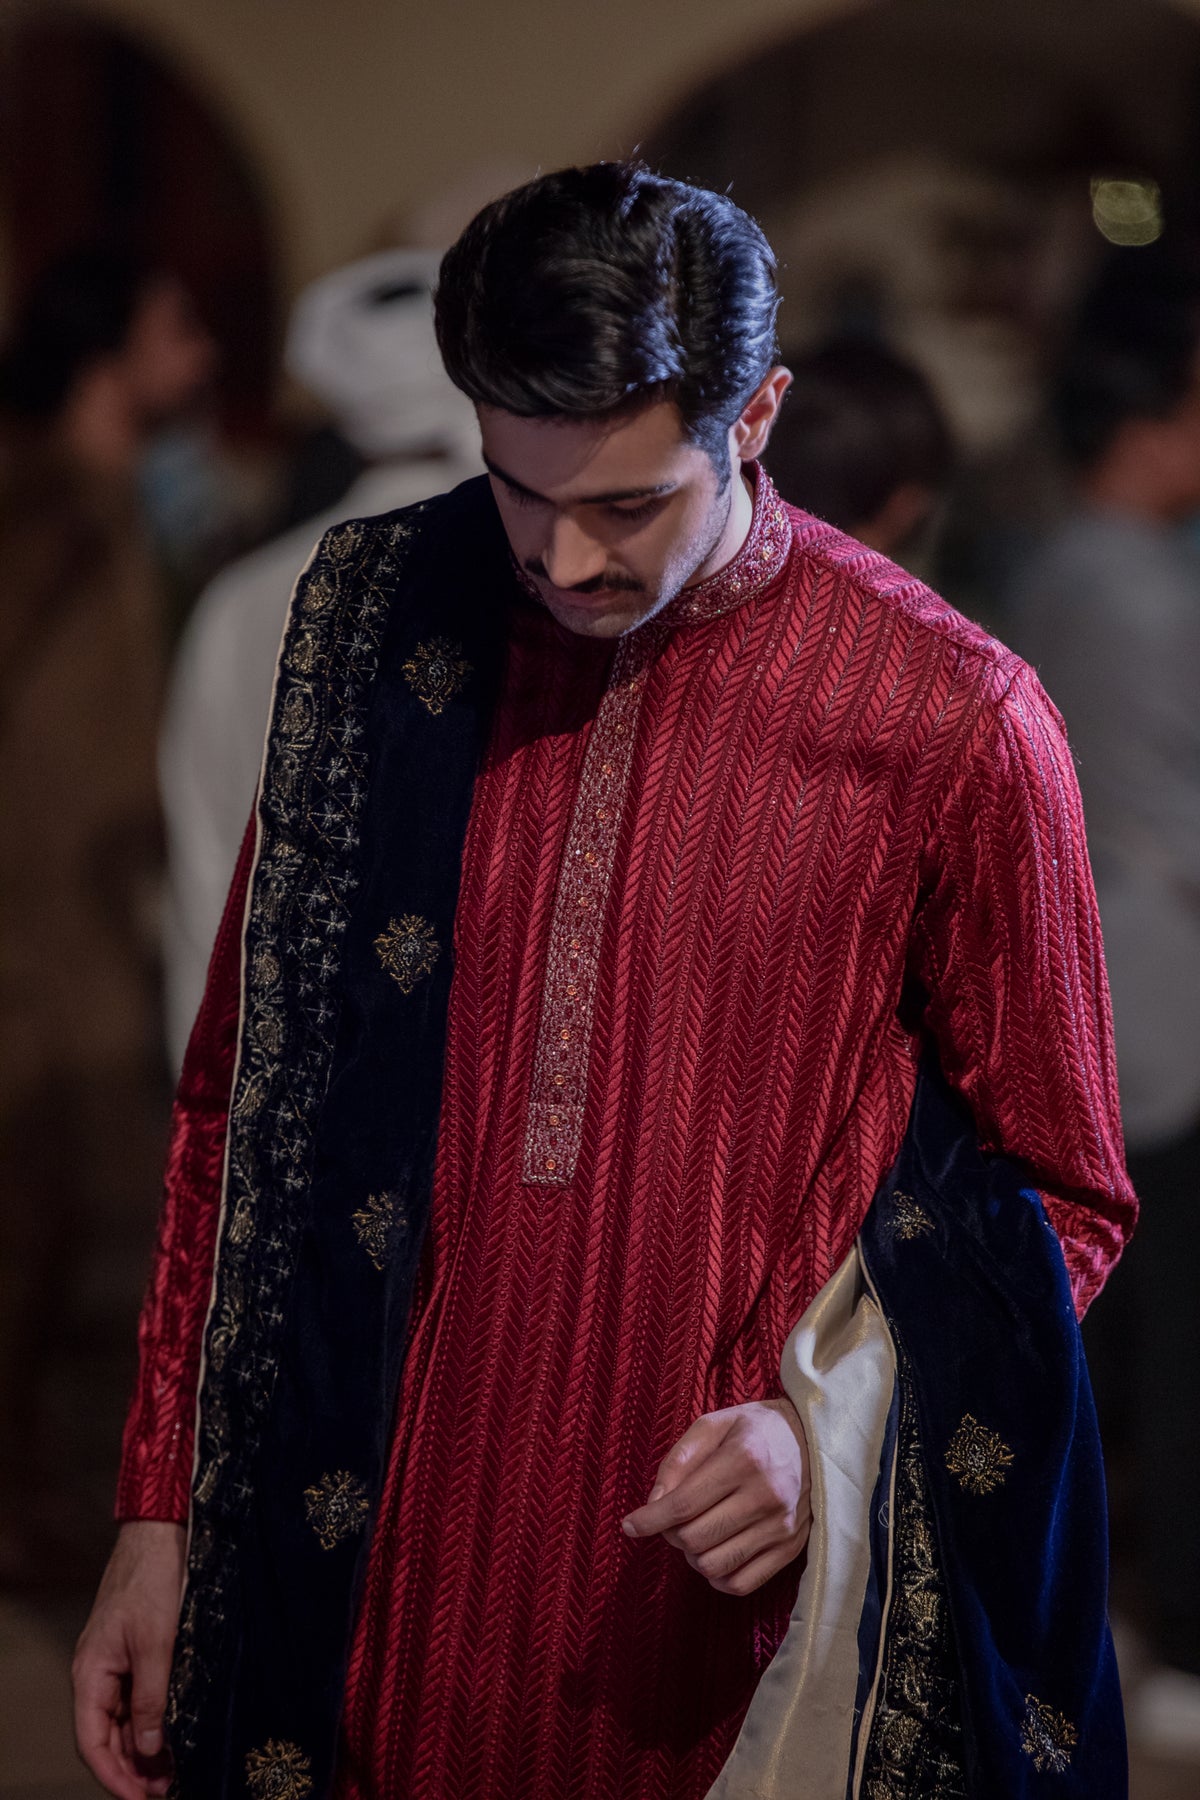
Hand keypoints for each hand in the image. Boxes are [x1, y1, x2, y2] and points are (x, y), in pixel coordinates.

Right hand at [73, 1520, 185, 1799]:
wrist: (163, 1531)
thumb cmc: (154, 1580)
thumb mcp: (157, 1643)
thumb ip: (152, 1697)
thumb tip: (148, 1749)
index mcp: (90, 1673)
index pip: (92, 1742)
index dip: (114, 1777)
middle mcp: (98, 1673)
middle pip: (108, 1737)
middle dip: (133, 1769)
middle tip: (168, 1790)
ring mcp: (117, 1661)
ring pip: (125, 1720)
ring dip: (145, 1749)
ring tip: (177, 1771)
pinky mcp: (138, 1650)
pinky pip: (140, 1697)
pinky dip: (154, 1720)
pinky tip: (177, 1733)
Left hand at [622, 1398, 811, 1595]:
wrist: (816, 1441)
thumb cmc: (756, 1430)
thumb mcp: (713, 1425)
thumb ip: (678, 1461)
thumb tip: (654, 1503)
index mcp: (744, 1459)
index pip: (683, 1505)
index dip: (649, 1520)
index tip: (630, 1525)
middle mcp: (766, 1496)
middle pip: (695, 1539)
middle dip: (671, 1534)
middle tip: (672, 1519)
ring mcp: (781, 1527)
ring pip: (715, 1566)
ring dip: (693, 1556)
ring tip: (696, 1533)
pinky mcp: (791, 1549)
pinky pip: (742, 1584)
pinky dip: (718, 1577)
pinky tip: (716, 1553)